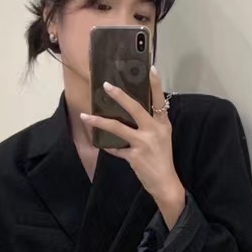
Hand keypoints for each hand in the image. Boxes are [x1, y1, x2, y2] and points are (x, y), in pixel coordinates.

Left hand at [79, 68, 182, 207]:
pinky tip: (100, 143)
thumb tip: (137, 113)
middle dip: (119, 96)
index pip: (160, 100)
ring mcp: (143, 143)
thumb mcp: (163, 138)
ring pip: (117, 127)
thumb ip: (152, 124)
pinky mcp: (134, 156)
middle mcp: (153, 130)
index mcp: (162, 124)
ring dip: (99, 121)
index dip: (155, 84)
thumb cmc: (163, 159)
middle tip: (106, 86)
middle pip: (134, 108)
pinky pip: (116, 148)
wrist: (166, 183)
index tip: (151, 68)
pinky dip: (108, 146)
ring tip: (85, 116)